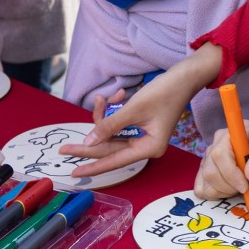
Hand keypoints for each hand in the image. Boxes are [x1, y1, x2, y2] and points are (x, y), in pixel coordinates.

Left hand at [63, 46, 222, 176]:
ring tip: (104, 98)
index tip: (73, 172)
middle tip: (64, 148)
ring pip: (112, 132)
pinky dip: (115, 109)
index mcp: (149, 148)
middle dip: (90, 139)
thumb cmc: (165, 92)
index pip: (115, 161)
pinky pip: (119, 122)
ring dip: (105, 114)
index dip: (93, 166)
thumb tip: (89, 141)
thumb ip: (110, 125)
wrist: (184, 76)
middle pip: (110, 147)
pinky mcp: (140, 124)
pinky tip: (119, 95)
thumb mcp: (134, 109)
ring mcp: (142, 135)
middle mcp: (145, 145)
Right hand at [194, 119, 248, 198]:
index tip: (245, 186)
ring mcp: (207, 156)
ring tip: (240, 187)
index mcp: (233, 134)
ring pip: (206, 180)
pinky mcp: (204, 169)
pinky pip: (201, 188)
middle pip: (210, 170)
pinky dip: (215, 194)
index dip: (230, 173)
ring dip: (224, 191)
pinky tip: (229, 189)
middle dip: (229, 186)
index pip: (220, 153)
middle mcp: (216, 143)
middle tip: (246, 188)